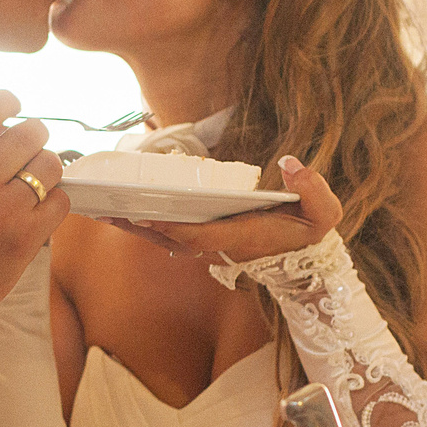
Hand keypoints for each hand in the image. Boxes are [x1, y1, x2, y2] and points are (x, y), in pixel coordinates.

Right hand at [0, 91, 69, 321]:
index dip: (6, 101)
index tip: (12, 108)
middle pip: (27, 133)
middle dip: (31, 136)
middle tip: (25, 149)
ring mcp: (0, 212)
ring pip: (50, 164)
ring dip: (46, 167)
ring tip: (31, 180)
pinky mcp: (24, 240)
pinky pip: (60, 201)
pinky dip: (53, 200)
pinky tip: (36, 207)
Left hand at [123, 155, 339, 266]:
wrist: (305, 262)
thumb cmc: (312, 231)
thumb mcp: (324, 212)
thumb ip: (312, 189)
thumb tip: (290, 164)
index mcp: (244, 239)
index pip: (202, 237)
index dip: (173, 228)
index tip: (145, 216)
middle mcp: (221, 248)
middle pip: (171, 241)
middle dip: (139, 227)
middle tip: (105, 210)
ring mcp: (211, 249)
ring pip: (165, 242)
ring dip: (135, 228)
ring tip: (102, 211)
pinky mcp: (206, 244)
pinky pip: (170, 238)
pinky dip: (146, 227)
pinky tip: (123, 213)